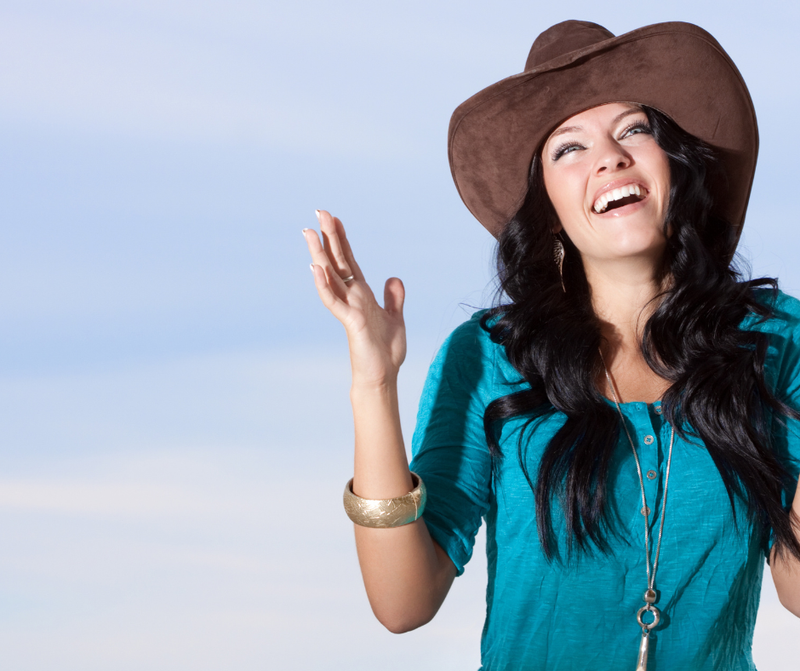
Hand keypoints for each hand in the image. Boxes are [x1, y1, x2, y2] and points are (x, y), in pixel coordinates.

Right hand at [304, 210, 405, 386]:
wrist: (382, 376)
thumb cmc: (385, 351)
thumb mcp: (394, 318)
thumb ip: (393, 298)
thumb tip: (394, 277)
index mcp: (362, 294)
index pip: (349, 260)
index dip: (342, 239)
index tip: (334, 218)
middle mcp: (352, 297)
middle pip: (337, 261)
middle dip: (329, 237)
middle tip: (318, 212)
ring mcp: (348, 308)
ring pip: (330, 277)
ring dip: (319, 255)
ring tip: (309, 232)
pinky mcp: (350, 322)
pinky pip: (334, 301)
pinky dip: (324, 284)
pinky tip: (317, 268)